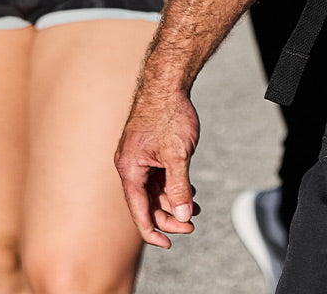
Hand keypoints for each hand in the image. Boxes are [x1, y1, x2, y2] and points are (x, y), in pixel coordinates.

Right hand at [115, 82, 202, 248]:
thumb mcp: (178, 154)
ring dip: (173, 200)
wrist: (167, 82)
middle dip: (169, 215)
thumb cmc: (170, 115)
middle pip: (147, 202)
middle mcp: (130, 166)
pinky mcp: (148, 149)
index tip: (168, 244)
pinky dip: (172, 185)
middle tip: (192, 225)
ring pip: (154, 189)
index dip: (152, 230)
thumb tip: (184, 216)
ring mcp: (139, 157)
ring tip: (196, 209)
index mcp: (130, 169)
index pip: (139, 210)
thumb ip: (179, 186)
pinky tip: (189, 189)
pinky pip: (158, 175)